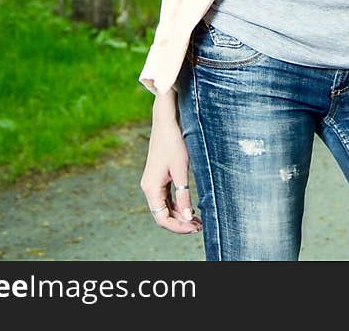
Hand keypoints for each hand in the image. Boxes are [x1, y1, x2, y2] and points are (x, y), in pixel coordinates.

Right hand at [140, 94, 201, 233]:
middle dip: (180, 222)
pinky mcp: (158, 178)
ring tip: (198, 220)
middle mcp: (148, 188)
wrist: (165, 122)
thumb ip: (183, 195)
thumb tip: (188, 217)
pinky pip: (166, 197)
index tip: (195, 228)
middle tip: (200, 226)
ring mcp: (152, 183)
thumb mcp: (181, 171)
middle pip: (162, 215)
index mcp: (151, 188)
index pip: (162, 218)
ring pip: (165, 207)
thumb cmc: (173, 143)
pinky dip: (177, 205)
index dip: (178, 227)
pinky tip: (189, 207)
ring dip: (180, 214)